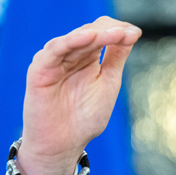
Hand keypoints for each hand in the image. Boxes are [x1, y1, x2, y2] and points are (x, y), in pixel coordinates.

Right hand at [13, 16, 140, 174]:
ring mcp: (54, 61)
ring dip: (97, 34)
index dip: (118, 31)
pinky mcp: (39, 70)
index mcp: (86, 57)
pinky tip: (88, 36)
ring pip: (75, 39)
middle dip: (111, 31)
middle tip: (129, 34)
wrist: (64, 144)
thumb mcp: (108, 82)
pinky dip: (71, 41)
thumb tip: (131, 32)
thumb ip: (116, 57)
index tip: (136, 34)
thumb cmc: (85, 117)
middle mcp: (70, 55)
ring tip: (117, 34)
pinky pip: (54, 51)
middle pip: (90, 32)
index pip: (101, 33)